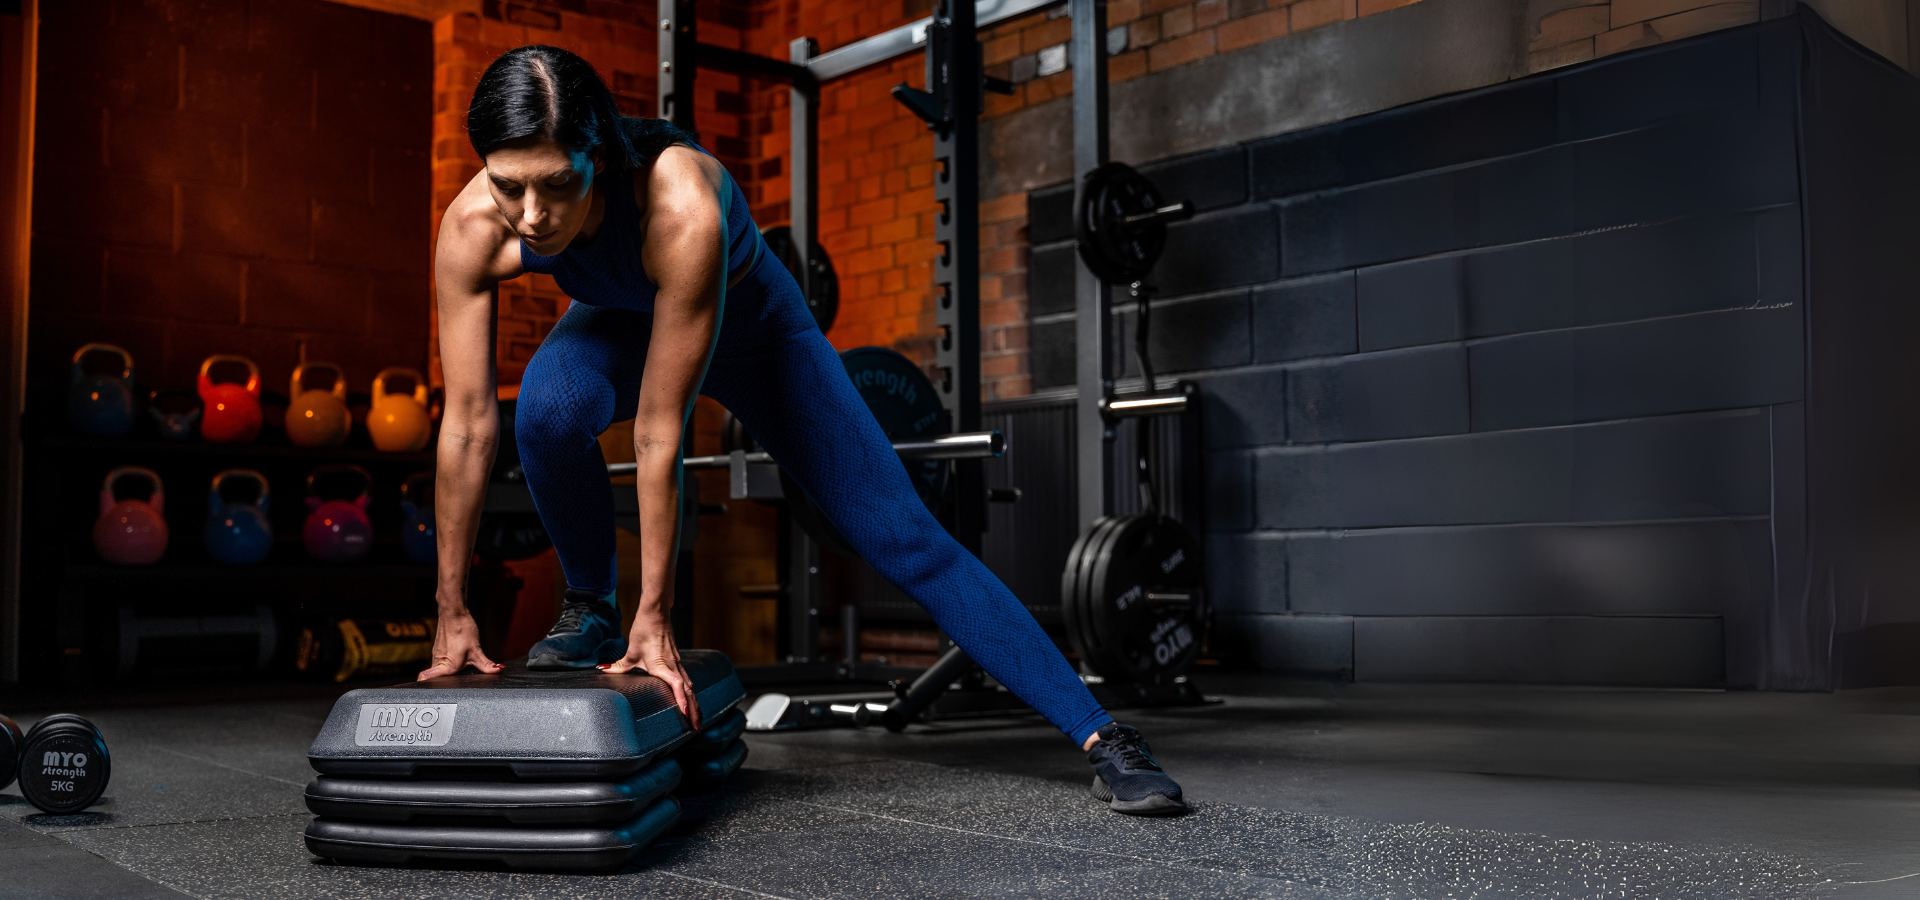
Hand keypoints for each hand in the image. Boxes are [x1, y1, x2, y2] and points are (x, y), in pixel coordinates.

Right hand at [417, 610, 503, 679]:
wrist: (454, 614)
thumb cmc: (462, 629)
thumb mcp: (476, 650)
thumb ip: (486, 664)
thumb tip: (496, 670)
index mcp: (446, 665)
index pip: (426, 678)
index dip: (427, 685)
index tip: (433, 690)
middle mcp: (438, 662)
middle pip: (435, 678)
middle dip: (444, 682)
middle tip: (455, 683)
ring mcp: (436, 656)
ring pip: (439, 669)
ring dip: (447, 672)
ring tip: (459, 670)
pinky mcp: (438, 650)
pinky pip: (441, 662)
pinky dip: (448, 664)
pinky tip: (458, 659)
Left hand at [600, 611, 700, 730]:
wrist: (656, 614)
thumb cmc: (644, 630)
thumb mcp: (630, 651)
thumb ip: (618, 665)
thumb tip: (602, 670)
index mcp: (662, 665)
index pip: (677, 685)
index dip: (682, 700)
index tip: (686, 713)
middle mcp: (674, 666)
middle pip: (688, 691)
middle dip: (694, 710)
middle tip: (697, 729)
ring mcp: (678, 664)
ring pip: (691, 688)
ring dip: (696, 704)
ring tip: (698, 720)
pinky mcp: (678, 662)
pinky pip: (688, 681)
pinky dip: (692, 694)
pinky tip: (693, 702)